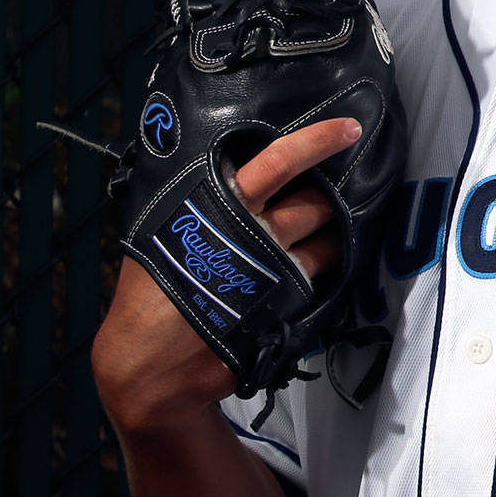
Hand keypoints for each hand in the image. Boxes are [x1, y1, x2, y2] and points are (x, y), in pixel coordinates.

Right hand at [92, 117, 361, 435]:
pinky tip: (314, 276)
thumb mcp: (164, 233)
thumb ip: (199, 202)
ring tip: (320, 240)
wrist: (148, 368)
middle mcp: (254, 235)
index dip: (315, 142)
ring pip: (329, 244)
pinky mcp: (289, 307)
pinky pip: (323, 282)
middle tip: (328, 198)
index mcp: (217, 206)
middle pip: (316, 203)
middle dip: (328, 199)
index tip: (347, 128)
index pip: (276, 163)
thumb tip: (226, 174)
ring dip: (333, 240)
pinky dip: (324, 275)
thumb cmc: (150, 295)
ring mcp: (276, 272)